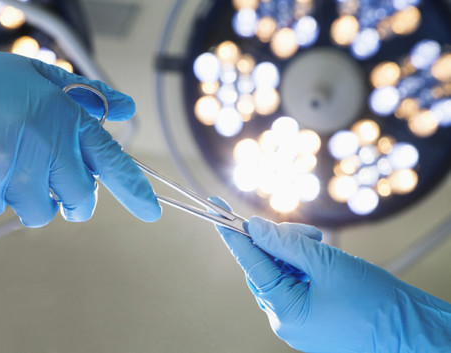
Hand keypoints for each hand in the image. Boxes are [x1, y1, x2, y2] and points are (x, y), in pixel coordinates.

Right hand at [0, 33, 160, 225]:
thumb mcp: (43, 78)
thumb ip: (88, 96)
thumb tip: (124, 108)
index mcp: (66, 119)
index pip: (111, 162)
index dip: (135, 190)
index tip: (151, 211)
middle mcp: (46, 148)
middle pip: (81, 201)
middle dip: (77, 200)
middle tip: (61, 185)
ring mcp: (15, 172)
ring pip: (43, 212)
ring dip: (35, 198)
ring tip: (14, 166)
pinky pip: (3, 209)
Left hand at [212, 197, 450, 351]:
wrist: (411, 331)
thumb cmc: (374, 302)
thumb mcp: (326, 263)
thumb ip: (286, 244)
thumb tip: (254, 227)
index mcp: (284, 311)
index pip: (250, 264)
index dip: (233, 235)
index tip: (217, 212)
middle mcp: (284, 318)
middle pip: (266, 266)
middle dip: (280, 242)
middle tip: (306, 233)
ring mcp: (297, 319)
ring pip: (280, 273)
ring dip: (295, 252)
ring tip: (322, 246)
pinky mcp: (309, 315)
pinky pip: (294, 283)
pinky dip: (303, 265)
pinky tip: (321, 257)